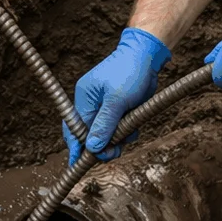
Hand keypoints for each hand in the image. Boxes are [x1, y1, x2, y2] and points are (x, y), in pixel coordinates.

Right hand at [64, 27, 171, 165]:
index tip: (77, 165)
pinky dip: (125, 131)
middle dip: (103, 145)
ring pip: (106, 133)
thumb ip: (104, 124)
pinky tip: (134, 127)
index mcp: (84, 98)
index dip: (76, 148)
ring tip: (129, 133)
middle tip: (115, 153)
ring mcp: (104, 106)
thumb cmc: (130, 71)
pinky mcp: (118, 108)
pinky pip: (117, 127)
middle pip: (90, 134)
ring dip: (117, 138)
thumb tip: (92, 147)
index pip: (74, 129)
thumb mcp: (117, 100)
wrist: (147, 55)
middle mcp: (91, 103)